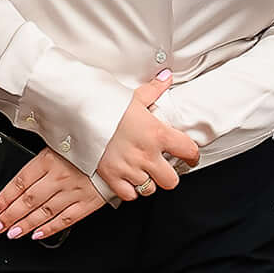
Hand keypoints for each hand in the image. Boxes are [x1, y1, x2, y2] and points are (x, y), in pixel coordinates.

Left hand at [0, 146, 110, 240]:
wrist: (125, 145)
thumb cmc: (95, 139)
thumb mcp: (64, 137)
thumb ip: (44, 152)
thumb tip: (27, 161)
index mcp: (50, 159)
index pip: (19, 182)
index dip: (3, 198)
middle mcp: (59, 177)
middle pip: (27, 200)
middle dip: (9, 215)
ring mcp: (74, 191)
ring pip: (43, 212)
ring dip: (24, 224)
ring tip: (11, 232)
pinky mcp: (89, 201)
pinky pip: (66, 218)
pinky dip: (50, 228)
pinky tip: (37, 234)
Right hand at [97, 72, 199, 202]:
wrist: (80, 116)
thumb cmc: (107, 106)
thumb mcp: (134, 96)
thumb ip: (154, 90)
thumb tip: (167, 77)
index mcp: (158, 134)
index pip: (189, 151)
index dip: (193, 156)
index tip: (191, 158)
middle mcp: (147, 155)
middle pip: (171, 180)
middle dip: (169, 176)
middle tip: (164, 169)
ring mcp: (130, 169)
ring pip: (150, 189)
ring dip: (149, 183)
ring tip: (144, 174)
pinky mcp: (112, 178)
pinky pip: (129, 195)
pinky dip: (130, 191)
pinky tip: (128, 181)